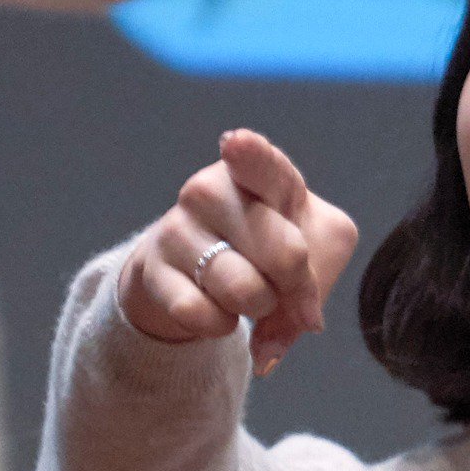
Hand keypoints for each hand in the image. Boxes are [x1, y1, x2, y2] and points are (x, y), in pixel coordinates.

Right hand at [117, 128, 361, 373]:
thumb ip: (317, 282)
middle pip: (284, 254)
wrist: (199, 269)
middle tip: (281, 281)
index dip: (250, 153)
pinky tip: (217, 310)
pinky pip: (200, 315)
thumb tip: (305, 322)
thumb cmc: (269, 245)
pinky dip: (220, 326)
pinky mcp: (151, 269)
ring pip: (242, 290)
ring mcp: (177, 227)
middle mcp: (213, 190)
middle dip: (296, 287)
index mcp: (264, 172)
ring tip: (249, 294)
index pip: (258, 160)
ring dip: (260, 309)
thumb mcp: (316, 253)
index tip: (235, 143)